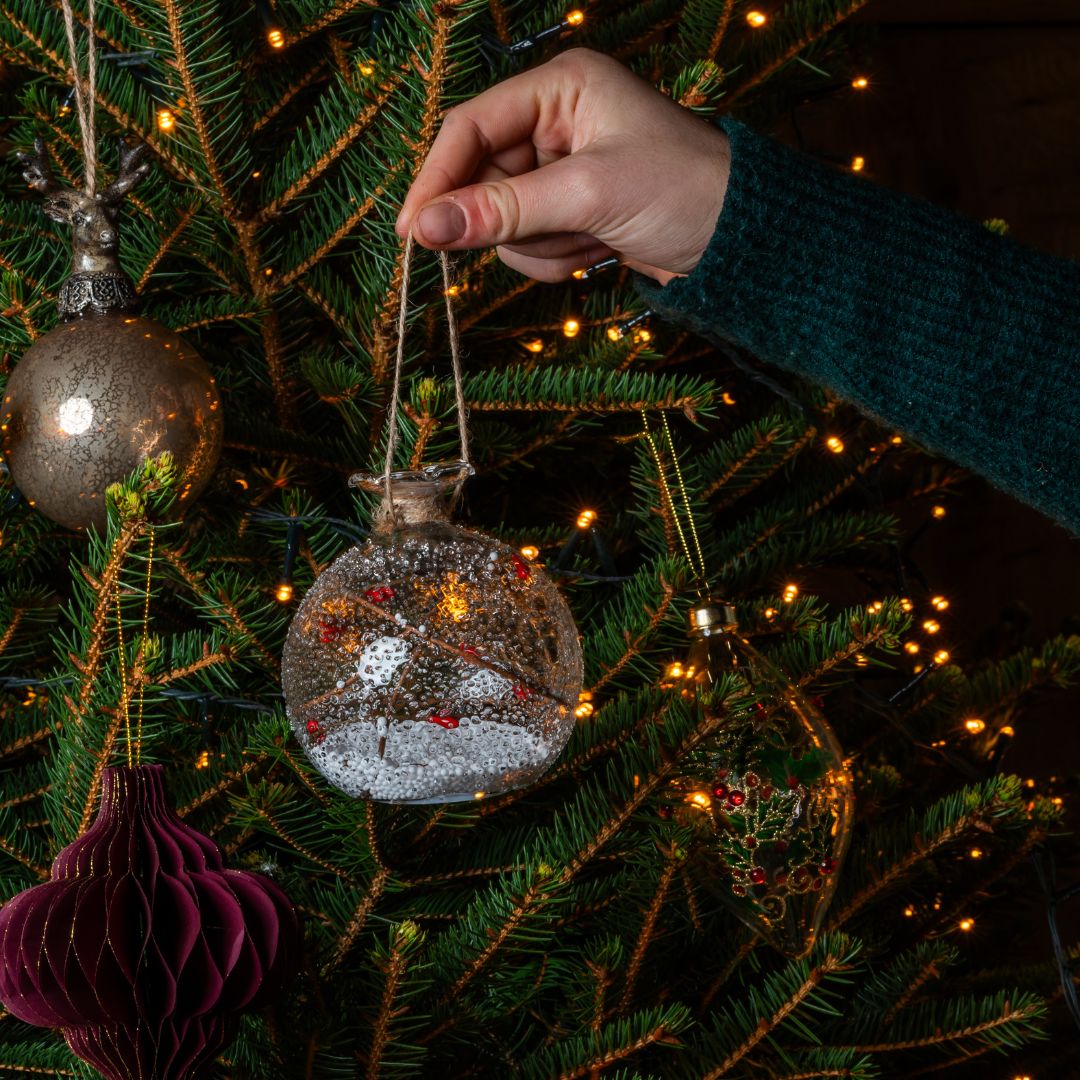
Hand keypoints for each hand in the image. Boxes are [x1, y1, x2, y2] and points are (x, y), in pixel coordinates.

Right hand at [396, 48, 729, 283]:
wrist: (744, 242)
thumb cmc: (683, 192)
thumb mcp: (588, 194)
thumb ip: (503, 211)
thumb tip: (427, 228)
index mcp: (560, 87)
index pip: (471, 126)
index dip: (437, 178)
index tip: (413, 231)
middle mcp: (556, 122)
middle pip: (483, 178)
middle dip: (509, 221)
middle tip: (545, 238)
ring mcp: (563, 171)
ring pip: (503, 221)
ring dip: (540, 245)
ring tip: (591, 241)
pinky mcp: (573, 212)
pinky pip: (530, 244)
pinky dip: (555, 260)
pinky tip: (596, 253)